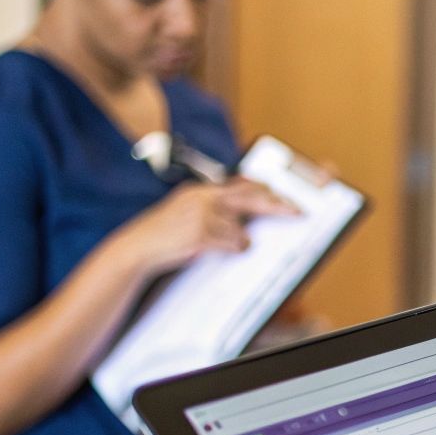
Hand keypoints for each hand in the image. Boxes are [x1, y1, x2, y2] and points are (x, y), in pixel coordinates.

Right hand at [114, 178, 298, 273]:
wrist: (137, 248)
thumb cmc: (165, 234)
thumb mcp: (188, 212)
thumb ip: (214, 209)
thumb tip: (244, 219)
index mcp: (201, 190)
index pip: (242, 183)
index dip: (266, 188)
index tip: (285, 195)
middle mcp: (203, 197)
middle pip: (251, 197)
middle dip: (277, 204)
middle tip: (298, 212)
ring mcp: (201, 214)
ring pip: (240, 227)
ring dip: (242, 239)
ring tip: (236, 244)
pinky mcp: (200, 233)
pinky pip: (232, 242)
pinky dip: (236, 248)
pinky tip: (230, 250)